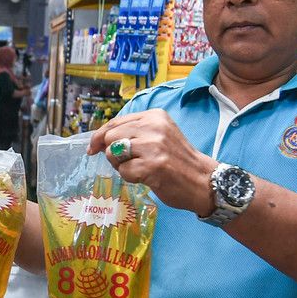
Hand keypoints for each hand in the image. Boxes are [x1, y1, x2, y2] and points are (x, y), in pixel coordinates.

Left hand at [87, 109, 215, 215]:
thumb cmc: (177, 161)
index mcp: (155, 116)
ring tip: (139, 169)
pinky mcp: (152, 165)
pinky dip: (130, 177)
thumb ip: (133, 133)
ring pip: (114, 153)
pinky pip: (123, 171)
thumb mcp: (159, 136)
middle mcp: (154, 126)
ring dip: (121, 165)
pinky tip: (146, 177)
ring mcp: (153, 145)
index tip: (93, 147)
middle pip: (111, 136)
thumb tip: (99, 141)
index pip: (116, 121)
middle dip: (112, 152)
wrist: (203, 181)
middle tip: (127, 162)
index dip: (100, 135)